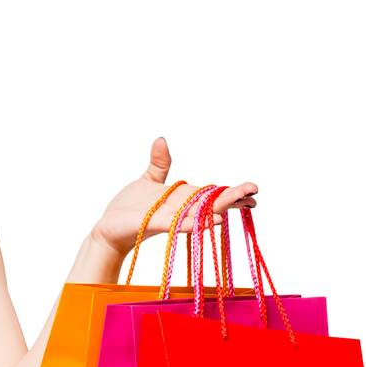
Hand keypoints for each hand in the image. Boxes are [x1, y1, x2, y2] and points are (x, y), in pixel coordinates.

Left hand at [90, 137, 256, 256]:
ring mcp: (172, 218)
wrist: (110, 226)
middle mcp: (182, 209)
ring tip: (242, 204)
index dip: (232, 191)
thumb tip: (163, 139)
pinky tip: (211, 221)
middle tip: (255, 193)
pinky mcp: (158, 225)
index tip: (253, 188)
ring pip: (201, 214)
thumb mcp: (148, 180)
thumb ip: (160, 163)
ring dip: (220, 209)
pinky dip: (194, 223)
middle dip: (234, 198)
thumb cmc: (131, 208)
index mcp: (183, 198)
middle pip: (213, 203)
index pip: (212, 194)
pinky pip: (179, 224)